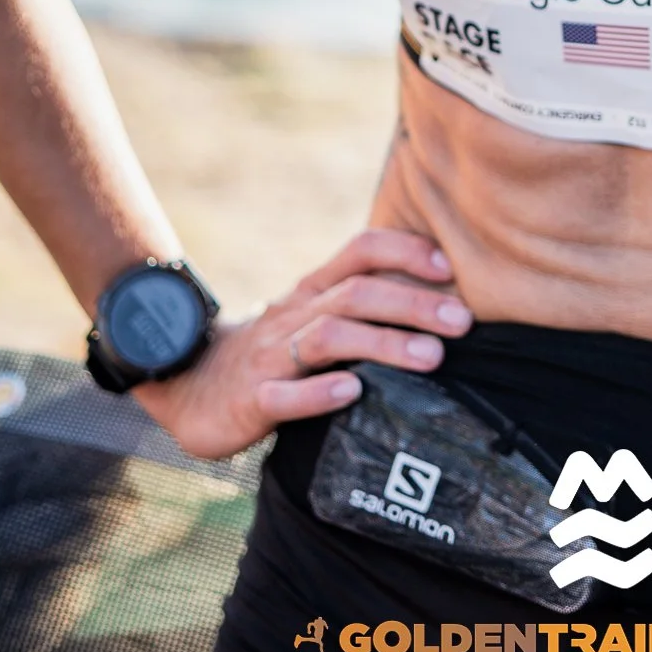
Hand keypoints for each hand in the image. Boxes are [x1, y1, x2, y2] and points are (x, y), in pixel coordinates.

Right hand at [133, 227, 470, 460]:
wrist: (189, 386)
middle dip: (413, 303)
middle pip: (357, 294)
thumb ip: (363, 305)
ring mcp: (271, 356)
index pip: (361, 251)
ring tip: (431, 358)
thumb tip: (440, 300)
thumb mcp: (314, 317)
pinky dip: (319, 394)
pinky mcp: (252, 400)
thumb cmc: (274, 352)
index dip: (404, 251)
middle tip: (462, 321)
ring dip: (383, 343)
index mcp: (313, 290)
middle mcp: (295, 314)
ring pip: (329, 338)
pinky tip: (354, 393)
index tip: (448, 268)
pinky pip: (285, 396)